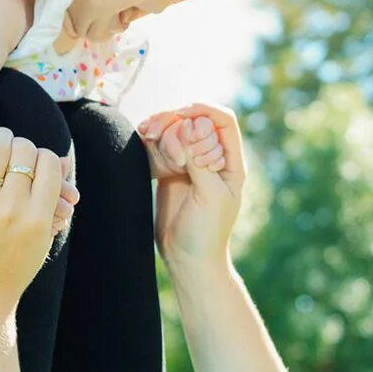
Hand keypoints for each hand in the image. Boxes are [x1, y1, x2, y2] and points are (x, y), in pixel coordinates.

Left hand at [0, 126, 67, 323]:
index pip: (50, 163)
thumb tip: (63, 166)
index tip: (36, 161)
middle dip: (23, 144)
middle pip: (25, 150)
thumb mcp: (39, 242)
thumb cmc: (10, 274)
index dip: (45, 155)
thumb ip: (52, 205)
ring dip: (0, 136)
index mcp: (39, 219)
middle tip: (16, 147)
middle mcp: (14, 209)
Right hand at [152, 104, 246, 271]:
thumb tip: (190, 125)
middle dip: (175, 119)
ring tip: (145, 132)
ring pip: (175, 130)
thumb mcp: (209, 196)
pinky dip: (151, 139)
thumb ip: (200, 160)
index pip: (223, 121)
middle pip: (195, 120)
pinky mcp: (170, 172)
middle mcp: (211, 158)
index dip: (203, 111)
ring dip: (160, 126)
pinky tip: (142, 138)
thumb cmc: (206, 233)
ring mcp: (190, 164)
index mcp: (230, 163)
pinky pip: (160, 146)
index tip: (181, 116)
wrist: (187, 259)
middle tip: (153, 129)